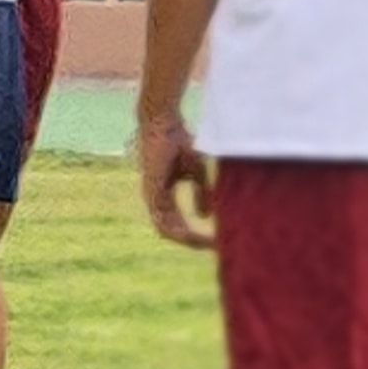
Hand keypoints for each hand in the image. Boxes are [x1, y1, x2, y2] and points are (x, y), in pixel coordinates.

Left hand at [139, 110, 215, 248]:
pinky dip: (180, 230)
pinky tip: (196, 233)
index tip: (216, 240)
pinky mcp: (152, 191)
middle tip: (215, 246)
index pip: (177, 224)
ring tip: (209, 242)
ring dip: (188, 239)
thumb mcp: (196, 171)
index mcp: (163, 195)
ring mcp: (151, 196)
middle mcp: (154, 199)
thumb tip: (205, 216)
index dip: (195, 234)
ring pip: (166, 230)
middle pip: (172, 231)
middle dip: (193, 241)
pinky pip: (163, 220)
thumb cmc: (177, 142)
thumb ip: (201, 193)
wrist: (163, 122)